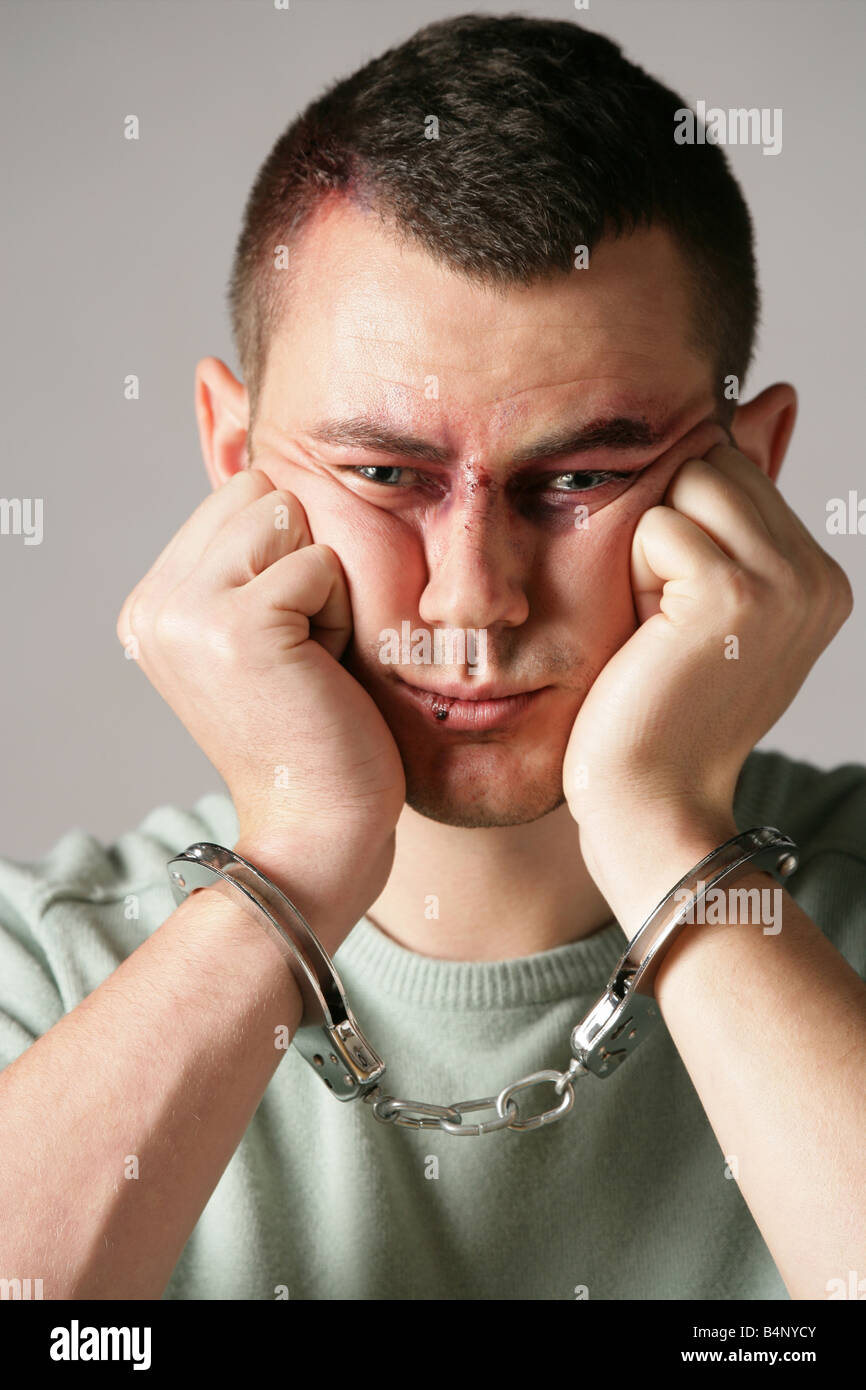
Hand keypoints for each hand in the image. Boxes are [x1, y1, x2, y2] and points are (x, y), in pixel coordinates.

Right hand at [116, 464, 405, 945]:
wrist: (320, 827)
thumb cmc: (316, 732)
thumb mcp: (269, 629)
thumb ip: (252, 552)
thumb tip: (256, 434)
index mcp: (155, 603)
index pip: (240, 495)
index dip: (290, 556)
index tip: (287, 642)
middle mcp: (155, 603)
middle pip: (264, 491)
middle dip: (306, 559)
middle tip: (304, 649)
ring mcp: (186, 611)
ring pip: (290, 515)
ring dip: (326, 586)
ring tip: (312, 659)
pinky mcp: (237, 625)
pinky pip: (321, 563)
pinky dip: (343, 617)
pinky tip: (323, 675)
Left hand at [563, 432, 852, 869]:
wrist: (648, 805)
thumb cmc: (655, 710)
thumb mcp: (701, 599)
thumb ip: (736, 507)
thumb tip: (777, 397)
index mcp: (816, 577)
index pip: (736, 474)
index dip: (680, 528)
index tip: (675, 611)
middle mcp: (816, 576)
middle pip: (715, 464)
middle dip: (664, 527)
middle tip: (660, 622)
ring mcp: (786, 583)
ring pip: (689, 480)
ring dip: (647, 549)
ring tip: (654, 626)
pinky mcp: (735, 593)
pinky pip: (657, 524)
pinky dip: (633, 574)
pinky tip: (646, 637)